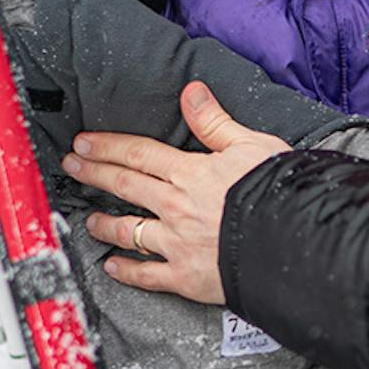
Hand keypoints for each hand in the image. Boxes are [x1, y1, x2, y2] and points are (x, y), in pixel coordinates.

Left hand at [61, 83, 289, 303]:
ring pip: (128, 230)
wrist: (295, 243)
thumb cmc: (279, 192)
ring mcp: (177, 243)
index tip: (84, 143)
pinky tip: (112, 267)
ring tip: (90, 219)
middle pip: (125, 185)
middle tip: (72, 166)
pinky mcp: (186, 276)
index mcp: (191, 173)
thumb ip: (215, 122)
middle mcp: (176, 207)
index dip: (108, 146)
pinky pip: (148, 274)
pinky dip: (126, 271)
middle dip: (94, 173)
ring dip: (105, 223)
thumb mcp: (252, 145)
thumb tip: (192, 92)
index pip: (139, 153)